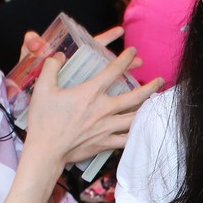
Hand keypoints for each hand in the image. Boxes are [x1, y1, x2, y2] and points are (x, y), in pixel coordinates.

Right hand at [23, 27, 163, 170]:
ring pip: (136, 118)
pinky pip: (127, 138)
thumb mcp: (43, 88)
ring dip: (149, 110)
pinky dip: (138, 134)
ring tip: (157, 105)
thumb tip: (59, 55)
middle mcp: (103, 109)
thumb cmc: (44, 120)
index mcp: (90, 93)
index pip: (113, 71)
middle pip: (135, 96)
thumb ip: (51, 67)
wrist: (46, 150)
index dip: (125, 59)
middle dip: (150, 87)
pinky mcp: (106, 143)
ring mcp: (107, 127)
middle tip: (160, 81)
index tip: (133, 52)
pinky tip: (145, 130)